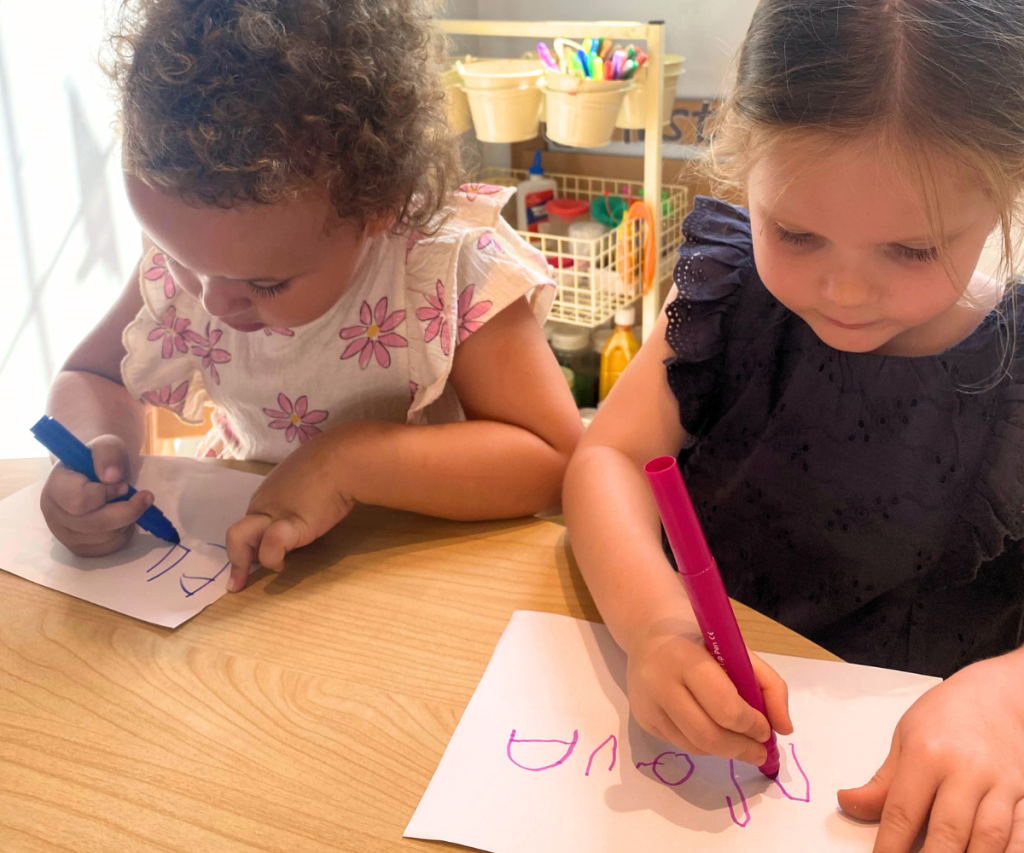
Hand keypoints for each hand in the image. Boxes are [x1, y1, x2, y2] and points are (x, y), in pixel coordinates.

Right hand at [39, 434, 150, 555]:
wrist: (96, 474)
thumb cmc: (100, 460)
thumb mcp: (107, 446)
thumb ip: (108, 454)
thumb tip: (112, 476)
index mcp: (54, 487)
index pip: (78, 500)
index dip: (107, 493)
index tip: (123, 484)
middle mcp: (53, 514)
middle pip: (94, 524)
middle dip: (125, 510)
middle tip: (140, 496)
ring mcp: (65, 535)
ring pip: (104, 538)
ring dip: (127, 522)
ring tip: (127, 505)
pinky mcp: (79, 548)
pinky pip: (109, 548)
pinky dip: (124, 534)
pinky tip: (123, 519)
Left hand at [225, 430, 354, 590]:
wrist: (342, 460)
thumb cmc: (330, 464)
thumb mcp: (306, 478)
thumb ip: (297, 494)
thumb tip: (305, 506)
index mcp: (268, 494)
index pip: (251, 522)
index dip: (251, 542)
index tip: (253, 558)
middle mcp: (264, 505)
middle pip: (236, 533)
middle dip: (237, 558)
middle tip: (239, 580)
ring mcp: (274, 515)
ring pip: (238, 538)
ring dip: (242, 562)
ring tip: (249, 578)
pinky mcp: (290, 526)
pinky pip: (271, 545)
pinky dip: (272, 558)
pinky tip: (283, 564)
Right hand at [626, 616, 792, 765]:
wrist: (649, 632)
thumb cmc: (701, 639)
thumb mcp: (738, 650)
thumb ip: (769, 685)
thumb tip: (783, 728)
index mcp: (686, 658)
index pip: (725, 708)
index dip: (752, 725)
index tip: (767, 729)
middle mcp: (659, 683)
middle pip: (708, 735)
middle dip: (742, 748)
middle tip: (761, 751)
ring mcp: (647, 704)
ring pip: (695, 746)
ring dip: (726, 751)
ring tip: (742, 743)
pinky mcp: (642, 719)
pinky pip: (681, 744)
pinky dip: (705, 745)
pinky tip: (714, 731)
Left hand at [838, 649, 1023, 852]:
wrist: (996, 695)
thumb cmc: (944, 716)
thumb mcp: (905, 738)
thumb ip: (882, 782)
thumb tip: (847, 804)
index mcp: (927, 754)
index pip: (903, 812)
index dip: (890, 848)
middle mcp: (967, 771)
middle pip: (948, 832)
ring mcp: (1003, 785)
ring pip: (989, 839)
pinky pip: (1022, 835)